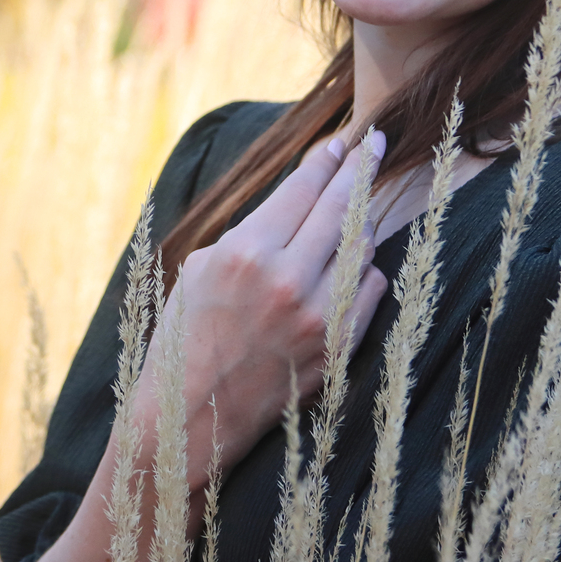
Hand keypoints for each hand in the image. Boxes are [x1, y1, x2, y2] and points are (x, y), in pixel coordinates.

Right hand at [145, 129, 391, 477]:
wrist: (191, 420)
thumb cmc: (187, 335)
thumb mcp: (202, 267)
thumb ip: (251, 230)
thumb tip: (299, 198)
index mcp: (245, 253)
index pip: (302, 189)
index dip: (326, 159)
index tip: (341, 141)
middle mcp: (286, 280)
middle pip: (340, 206)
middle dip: (360, 168)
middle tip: (372, 145)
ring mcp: (317, 317)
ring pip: (361, 247)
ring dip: (357, 226)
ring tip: (350, 215)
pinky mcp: (337, 348)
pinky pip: (370, 290)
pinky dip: (362, 274)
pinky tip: (348, 269)